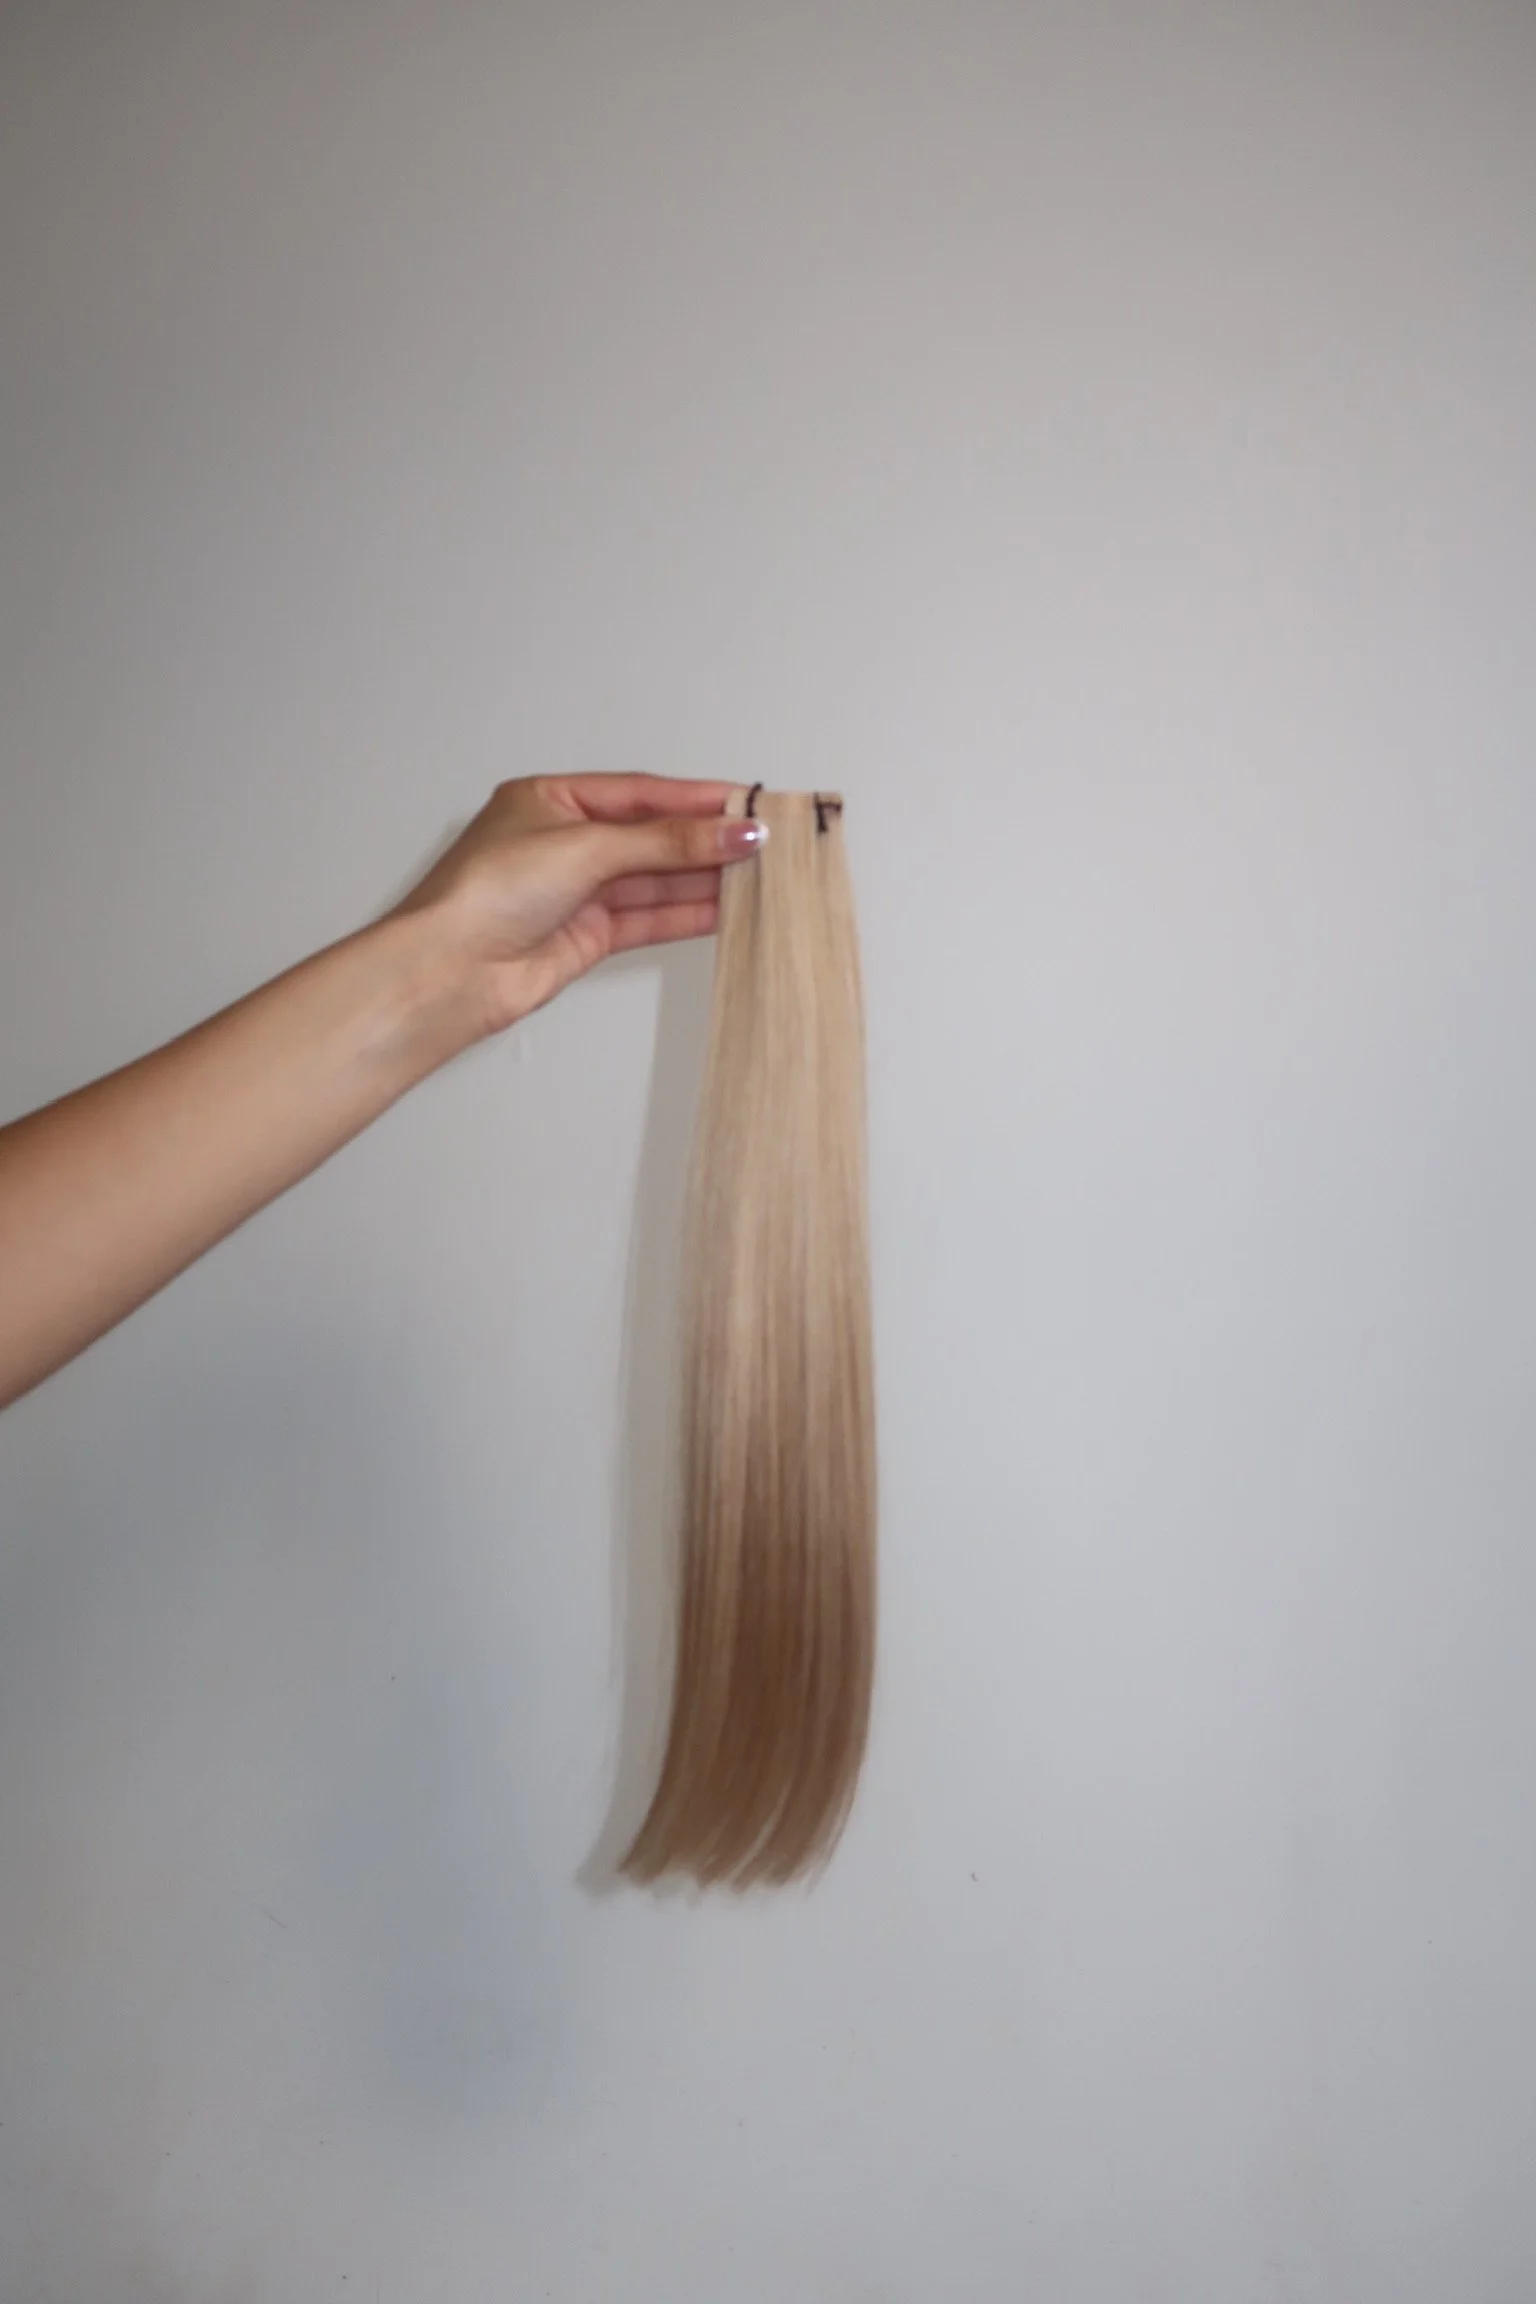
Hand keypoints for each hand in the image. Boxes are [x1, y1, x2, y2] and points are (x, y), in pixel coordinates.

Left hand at [395, 773, 763, 1037]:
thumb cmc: (487, 893)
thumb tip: (734, 831)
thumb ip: (666, 843)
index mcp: (552, 801)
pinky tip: (729, 906)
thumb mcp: (586, 848)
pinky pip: (650, 917)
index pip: (642, 793)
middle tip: (768, 840)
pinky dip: (690, 913)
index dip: (698, 798)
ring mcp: (577, 892)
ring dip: (707, 877)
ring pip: (656, 880)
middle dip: (709, 839)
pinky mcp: (587, 936)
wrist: (448, 972)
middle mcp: (565, 843)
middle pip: (653, 836)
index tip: (751, 803)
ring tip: (762, 874)